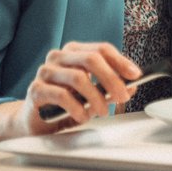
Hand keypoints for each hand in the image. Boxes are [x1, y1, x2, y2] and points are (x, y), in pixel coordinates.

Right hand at [18, 42, 141, 132]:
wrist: (36, 121)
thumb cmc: (65, 104)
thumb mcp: (93, 95)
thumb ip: (110, 88)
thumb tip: (132, 85)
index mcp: (74, 52)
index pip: (101, 49)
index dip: (121, 61)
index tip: (135, 75)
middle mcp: (58, 57)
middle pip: (91, 59)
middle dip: (111, 79)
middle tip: (121, 97)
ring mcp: (45, 71)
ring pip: (78, 77)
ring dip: (96, 98)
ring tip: (102, 112)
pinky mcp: (36, 89)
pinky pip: (62, 95)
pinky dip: (77, 108)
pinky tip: (82, 116)